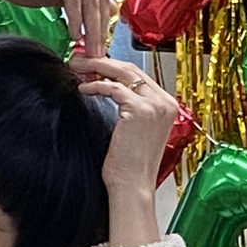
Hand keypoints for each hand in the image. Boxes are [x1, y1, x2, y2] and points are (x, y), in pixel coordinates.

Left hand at [76, 55, 181, 243]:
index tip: (95, 65)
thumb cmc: (131, 165)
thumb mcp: (136, 130)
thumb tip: (110, 87)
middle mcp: (165, 103)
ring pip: (123, 74)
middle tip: (81, 61)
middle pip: (132, 69)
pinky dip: (96, 86)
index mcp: (168, 106)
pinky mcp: (140, 110)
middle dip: (103, 62)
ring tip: (78, 68)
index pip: (140, 76)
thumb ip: (131, 107)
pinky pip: (113, 88)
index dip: (115, 68)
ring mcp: (155, 105)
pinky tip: (84, 89)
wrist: (133, 186)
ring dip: (97, 68)